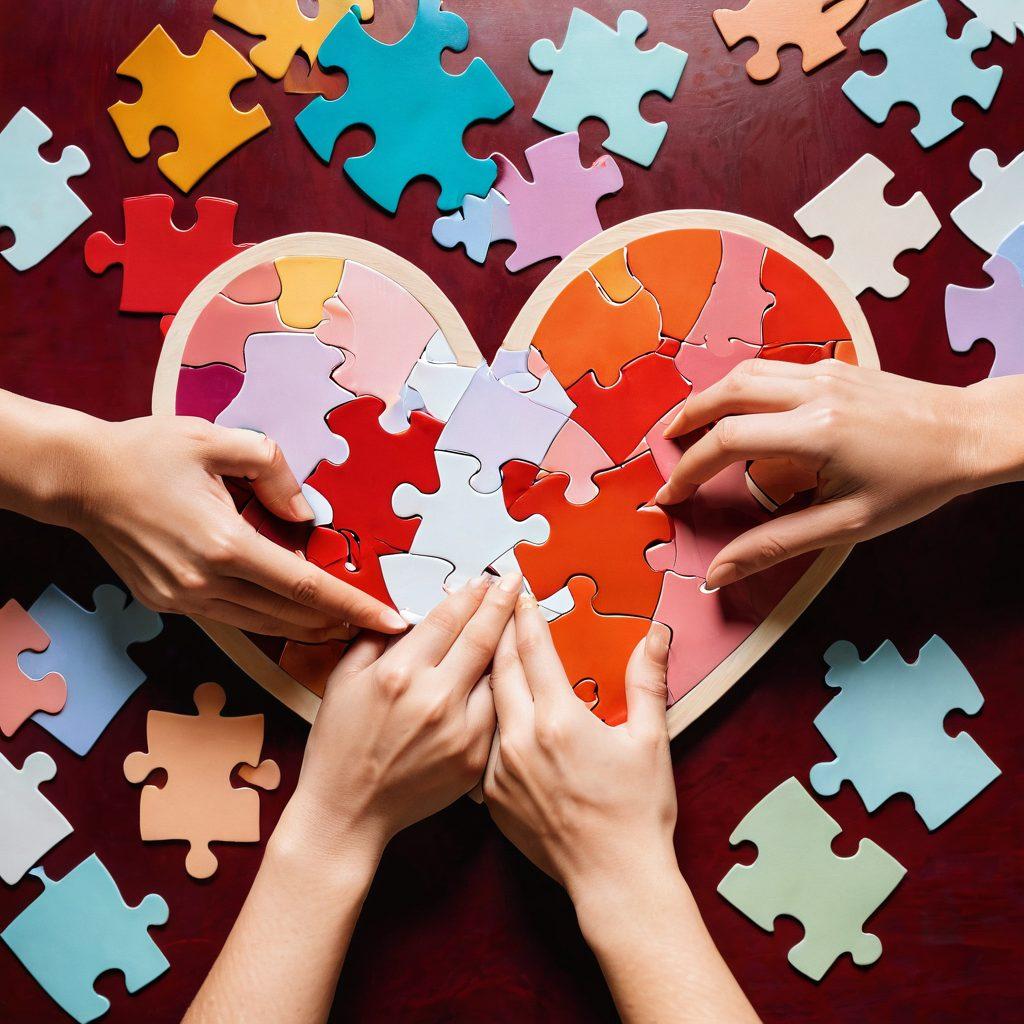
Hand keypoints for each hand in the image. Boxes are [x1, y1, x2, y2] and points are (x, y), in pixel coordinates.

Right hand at [68, 415, 405, 638]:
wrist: (78, 478)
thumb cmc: (146, 452)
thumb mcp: (217, 441)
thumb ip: (273, 470)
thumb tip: (306, 512)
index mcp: (223, 544)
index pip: (305, 586)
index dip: (353, 605)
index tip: (390, 620)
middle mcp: (204, 582)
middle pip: (288, 616)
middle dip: (338, 623)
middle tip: (376, 625)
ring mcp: (184, 599)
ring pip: (261, 625)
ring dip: (305, 627)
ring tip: (343, 624)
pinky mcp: (169, 603)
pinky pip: (231, 619)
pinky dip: (267, 619)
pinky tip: (289, 612)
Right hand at [284, 573, 521, 857]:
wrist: (348, 813)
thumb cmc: (340, 745)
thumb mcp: (343, 680)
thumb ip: (375, 639)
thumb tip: (409, 612)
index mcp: (400, 673)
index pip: (448, 619)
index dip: (470, 595)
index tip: (484, 579)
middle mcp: (435, 698)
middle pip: (482, 637)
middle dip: (501, 603)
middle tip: (515, 580)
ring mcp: (460, 730)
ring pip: (497, 674)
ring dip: (509, 643)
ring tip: (521, 619)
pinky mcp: (474, 758)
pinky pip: (496, 712)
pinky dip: (502, 689)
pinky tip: (508, 673)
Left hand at [483, 594, 677, 898]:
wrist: (613, 879)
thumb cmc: (636, 812)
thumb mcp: (649, 740)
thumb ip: (646, 681)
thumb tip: (655, 636)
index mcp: (559, 718)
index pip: (533, 648)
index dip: (525, 614)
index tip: (519, 590)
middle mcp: (521, 738)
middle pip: (499, 666)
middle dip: (497, 628)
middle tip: (495, 603)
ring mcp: (499, 768)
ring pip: (486, 703)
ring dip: (485, 669)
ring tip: (484, 643)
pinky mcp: (489, 795)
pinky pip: (483, 742)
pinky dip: (485, 716)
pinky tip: (486, 704)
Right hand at [655, 359, 983, 587]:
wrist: (969, 434)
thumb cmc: (916, 484)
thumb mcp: (847, 524)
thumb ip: (775, 544)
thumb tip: (720, 570)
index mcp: (815, 432)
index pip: (727, 441)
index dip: (688, 470)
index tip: (671, 494)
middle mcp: (813, 392)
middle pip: (726, 393)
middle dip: (686, 419)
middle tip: (663, 445)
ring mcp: (823, 372)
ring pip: (746, 372)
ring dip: (710, 397)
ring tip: (688, 424)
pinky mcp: (833, 366)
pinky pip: (771, 369)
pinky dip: (741, 387)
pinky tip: (738, 408)